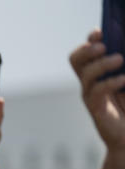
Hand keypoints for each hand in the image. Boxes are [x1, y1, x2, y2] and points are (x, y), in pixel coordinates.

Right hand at [71, 29, 124, 151]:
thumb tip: (124, 54)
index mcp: (98, 74)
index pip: (85, 52)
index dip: (90, 40)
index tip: (99, 32)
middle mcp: (90, 83)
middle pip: (75, 60)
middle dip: (87, 49)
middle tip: (103, 46)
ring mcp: (91, 96)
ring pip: (86, 73)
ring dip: (101, 63)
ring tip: (119, 60)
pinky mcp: (96, 109)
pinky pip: (97, 91)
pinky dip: (111, 82)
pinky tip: (124, 80)